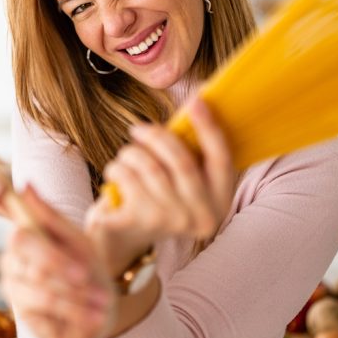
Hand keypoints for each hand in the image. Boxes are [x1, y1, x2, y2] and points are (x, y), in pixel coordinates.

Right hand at [0, 185, 115, 337]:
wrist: (101, 316)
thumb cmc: (89, 273)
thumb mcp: (80, 243)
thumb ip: (53, 219)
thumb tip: (25, 186)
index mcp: (25, 231)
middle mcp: (11, 255)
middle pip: (21, 241)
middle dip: (56, 259)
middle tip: (86, 274)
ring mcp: (12, 283)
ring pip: (36, 278)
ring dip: (74, 292)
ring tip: (101, 301)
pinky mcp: (20, 313)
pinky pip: (44, 306)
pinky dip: (74, 310)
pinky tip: (93, 316)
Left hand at [88, 98, 235, 260]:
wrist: (123, 238)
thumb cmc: (156, 195)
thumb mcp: (180, 178)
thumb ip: (190, 149)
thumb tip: (198, 100)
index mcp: (220, 199)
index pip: (221, 159)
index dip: (209, 128)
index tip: (196, 99)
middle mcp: (202, 215)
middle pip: (182, 161)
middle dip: (156, 137)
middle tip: (137, 129)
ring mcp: (172, 221)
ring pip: (149, 166)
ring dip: (131, 153)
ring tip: (126, 156)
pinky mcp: (141, 222)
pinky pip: (126, 178)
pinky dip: (116, 168)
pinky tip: (116, 174)